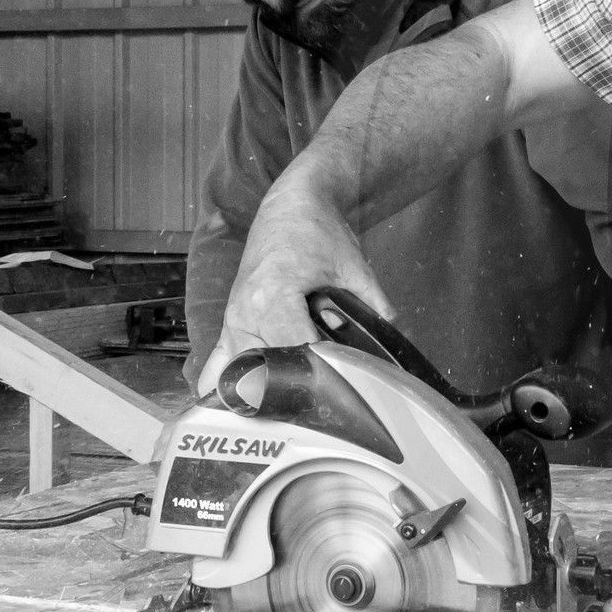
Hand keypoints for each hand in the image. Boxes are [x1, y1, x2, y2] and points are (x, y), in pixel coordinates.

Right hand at [197, 173, 393, 394]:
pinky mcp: (229, 320)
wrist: (290, 205)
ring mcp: (232, 318)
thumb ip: (375, 305)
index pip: (293, 353)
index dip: (319, 373)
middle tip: (323, 399)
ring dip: (264, 388)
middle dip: (293, 387)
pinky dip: (230, 383)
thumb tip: (393, 336)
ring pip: (241, 373)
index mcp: (273, 295)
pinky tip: (241, 406)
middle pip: (265, 370)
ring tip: (293, 402)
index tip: (341, 385)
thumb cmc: (319, 231)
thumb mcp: (355, 267)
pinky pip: (218, 363)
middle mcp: (244, 311)